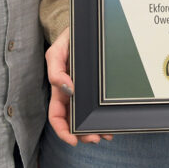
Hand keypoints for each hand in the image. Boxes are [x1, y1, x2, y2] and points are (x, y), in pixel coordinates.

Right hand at [45, 28, 112, 144]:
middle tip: (96, 138)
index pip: (56, 115)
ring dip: (95, 129)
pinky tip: (112, 124)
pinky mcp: (98, 88)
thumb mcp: (56, 51)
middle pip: (74, 122)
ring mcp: (86, 92)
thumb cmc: (68, 39)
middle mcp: (72, 93)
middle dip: (83, 134)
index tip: (72, 139)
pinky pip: (100, 106)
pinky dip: (104, 118)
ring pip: (88, 118)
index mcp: (59, 88)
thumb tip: (66, 88)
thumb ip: (56, 69)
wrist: (85, 28)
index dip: (62, 130)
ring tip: (106, 134)